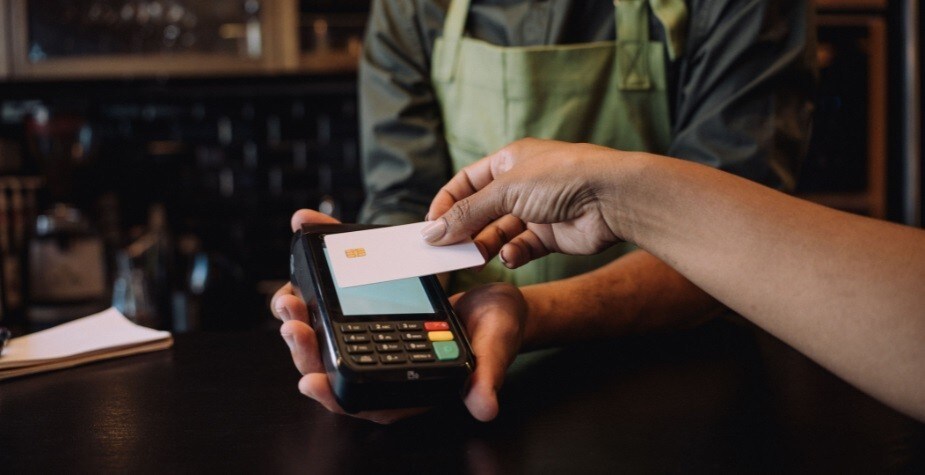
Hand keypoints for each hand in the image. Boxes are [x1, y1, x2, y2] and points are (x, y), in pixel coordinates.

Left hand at [271, 211, 527, 422]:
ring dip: (297, 311)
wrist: (498, 298)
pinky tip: (304, 225)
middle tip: (292, 317)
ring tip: (287, 293)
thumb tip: (485, 408)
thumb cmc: (496, 329)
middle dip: (302, 344)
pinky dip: (318, 257)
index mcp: (401, 383)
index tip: (310, 380)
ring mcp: (366, 330)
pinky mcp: (363, 301)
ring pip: (319, 328)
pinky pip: (334, 284)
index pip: (358, 397)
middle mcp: (377, 360)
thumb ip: (486, 376)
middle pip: (326, 362)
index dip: (330, 393)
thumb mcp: (493, 347)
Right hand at [422, 138, 629, 268]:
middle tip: (447, 250)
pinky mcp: (552, 236)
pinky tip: (511, 255)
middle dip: (464, 229)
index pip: (467, 182)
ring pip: (500, 232)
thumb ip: (467, 213)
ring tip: (476, 257)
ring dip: (486, 244)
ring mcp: (538, 211)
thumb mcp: (505, 190)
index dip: (447, 203)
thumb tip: (434, 231)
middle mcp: (523, 185)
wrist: (612, 197)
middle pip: (482, 210)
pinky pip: (523, 248)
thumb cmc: (562, 177)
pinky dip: (514, 253)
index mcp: (509, 161)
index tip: (431, 226)